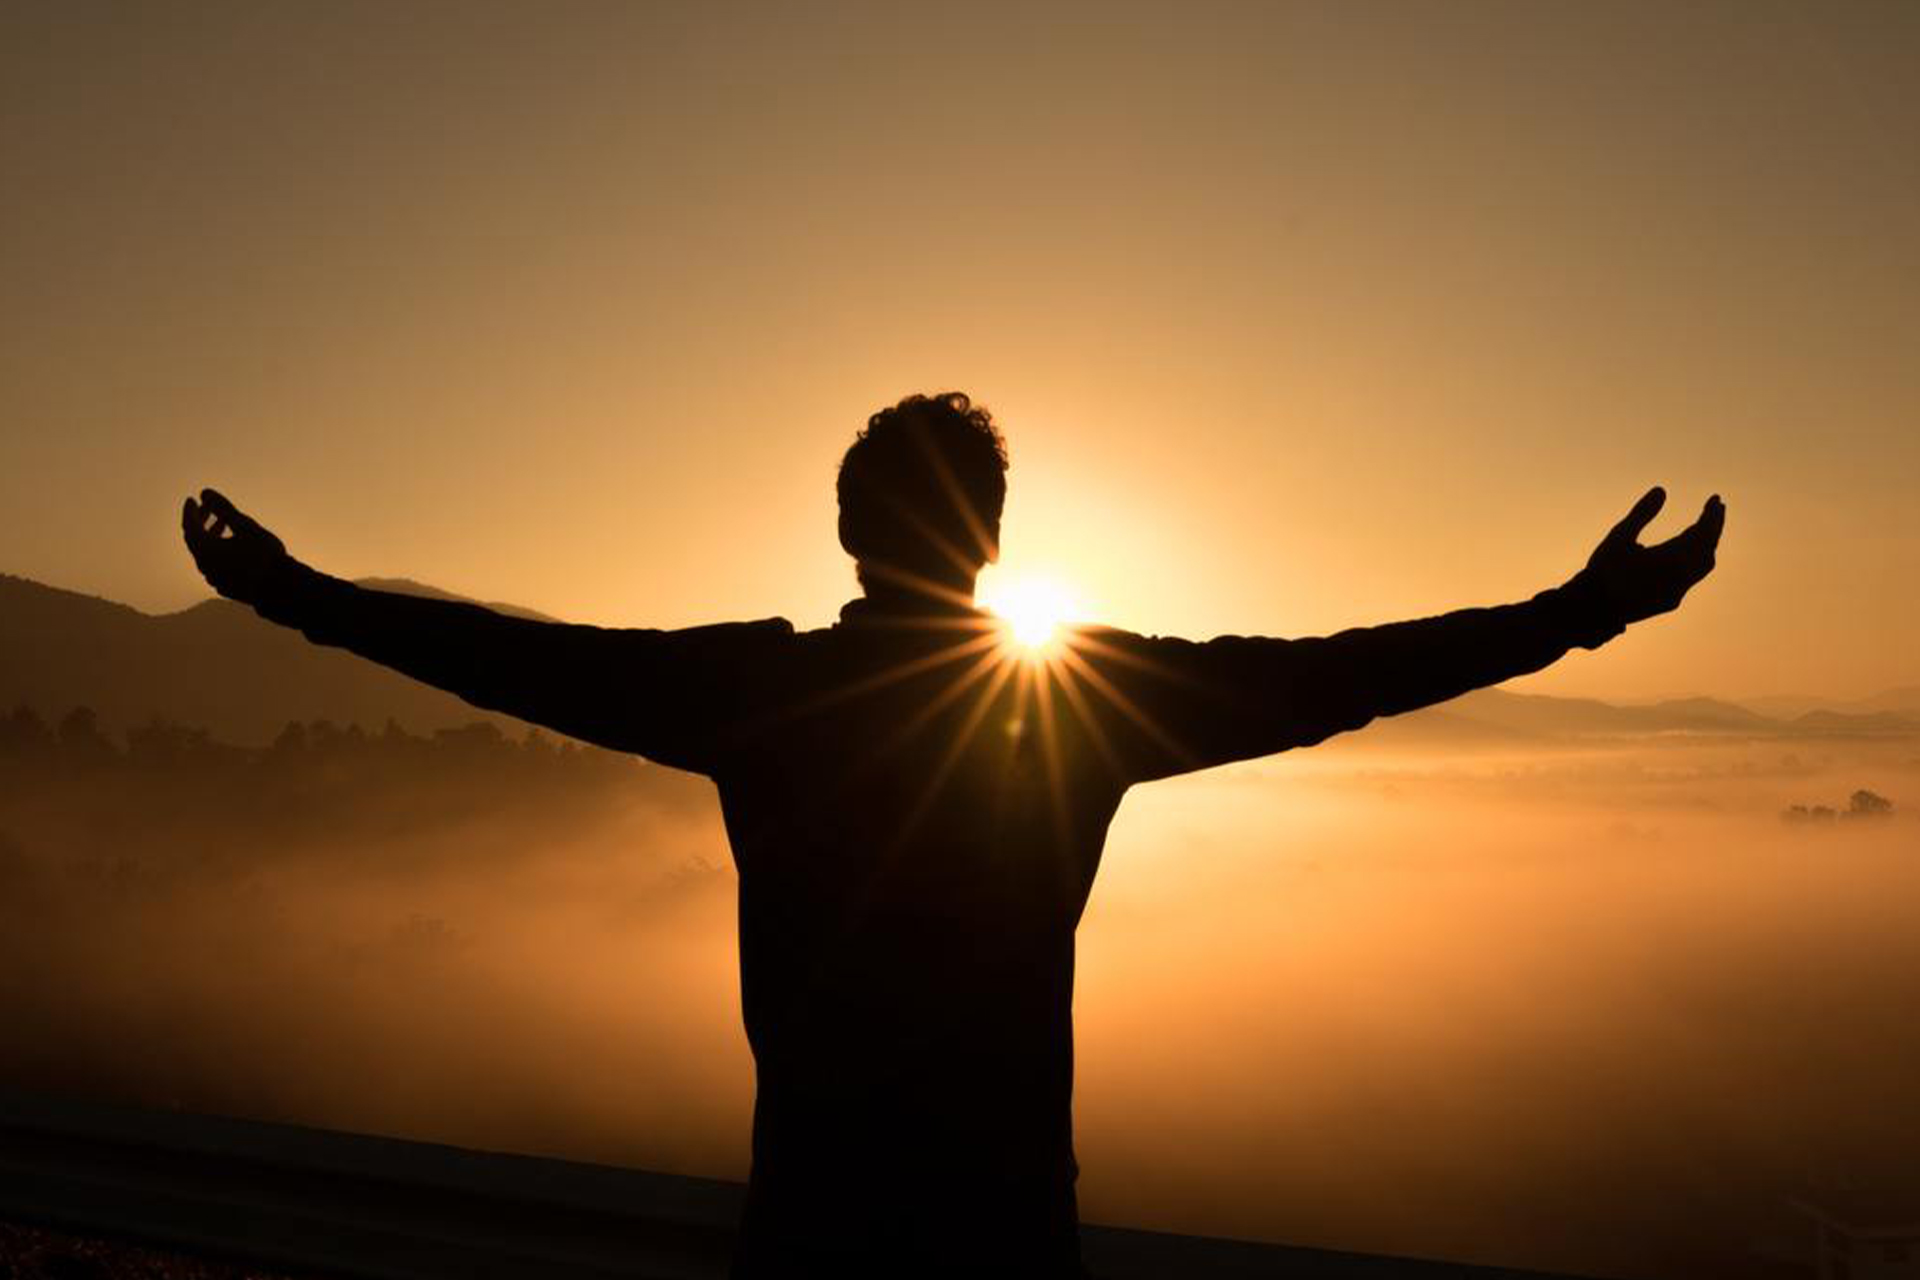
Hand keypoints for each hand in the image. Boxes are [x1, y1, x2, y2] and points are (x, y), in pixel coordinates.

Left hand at [182, 488, 292, 605]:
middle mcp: (205, 567)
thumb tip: (204, 492)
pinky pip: (214, 565)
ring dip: (211, 536)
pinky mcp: (225, 587)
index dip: (190, 511)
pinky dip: (218, 551)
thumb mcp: (246, 526)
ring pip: (206, 553)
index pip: (190, 527)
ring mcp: (214, 579)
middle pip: (196, 540)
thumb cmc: (265, 555)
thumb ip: (224, 509)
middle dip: (200, 521)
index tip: (193, 499)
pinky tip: (233, 546)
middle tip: (208, 508)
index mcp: (206, 551)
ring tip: (225, 524)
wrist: (283, 589)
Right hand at [1577, 486, 1724, 625]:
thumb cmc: (1604, 571)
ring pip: (1703, 565)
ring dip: (1707, 544)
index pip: (1702, 532)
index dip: (1711, 514)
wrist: (1593, 610)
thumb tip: (1661, 490)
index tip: (1716, 498)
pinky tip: (1687, 553)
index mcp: (1671, 558)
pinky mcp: (1671, 602)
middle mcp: (1681, 577)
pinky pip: (1693, 577)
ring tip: (1705, 529)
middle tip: (1716, 508)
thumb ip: (1642, 513)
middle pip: (1708, 548)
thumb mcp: (1619, 536)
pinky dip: (1696, 559)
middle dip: (1714, 527)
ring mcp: (1678, 592)